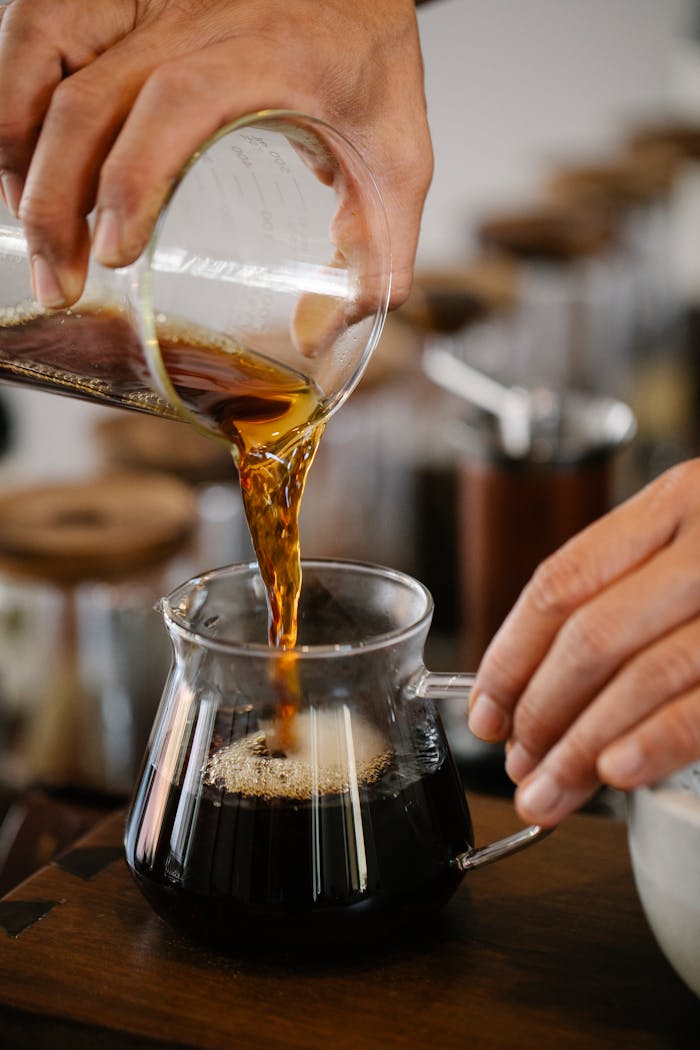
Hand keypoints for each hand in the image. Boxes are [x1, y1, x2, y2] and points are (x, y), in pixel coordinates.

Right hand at [0, 0, 431, 309]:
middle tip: (63, 285)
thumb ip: (378, 249)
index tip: (115, 254)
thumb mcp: (398, 155)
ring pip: (42, 59)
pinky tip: (22, 166)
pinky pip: (34, 33)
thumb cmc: (368, 58)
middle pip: (89, 101)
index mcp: (265, 53)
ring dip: (19, 154)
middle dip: (57, 204)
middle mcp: (192, 17)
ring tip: (34, 237)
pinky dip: (11, 101)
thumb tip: (325, 333)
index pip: (177, 103)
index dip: (133, 178)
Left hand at [468, 459, 699, 826]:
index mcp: (676, 501)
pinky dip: (659, 740)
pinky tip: (620, 774)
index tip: (486, 709)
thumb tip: (538, 684)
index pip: (560, 583)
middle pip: (590, 637)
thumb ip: (631, 590)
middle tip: (518, 767)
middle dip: (541, 713)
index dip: (511, 654)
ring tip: (549, 793)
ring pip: (643, 673)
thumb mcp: (696, 542)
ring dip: (584, 747)